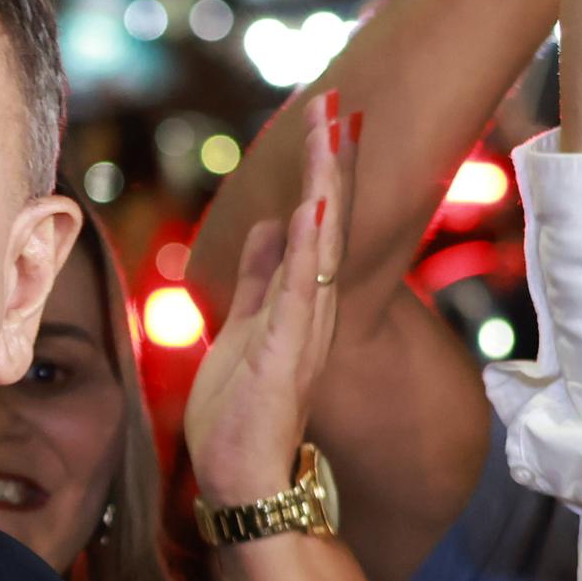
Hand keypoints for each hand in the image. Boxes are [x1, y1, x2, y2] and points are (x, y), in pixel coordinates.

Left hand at [186, 92, 355, 511]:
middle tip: (339, 102)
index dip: (324, 170)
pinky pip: (299, 293)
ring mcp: (304, 330)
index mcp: (301, 300)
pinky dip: (306, 251)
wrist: (243, 478)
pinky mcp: (286, 355)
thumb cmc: (242, 412)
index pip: (318, 222)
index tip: (329, 117)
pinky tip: (308, 210)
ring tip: (332, 133)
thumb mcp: (245, 327)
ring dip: (325, 187)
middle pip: (330, 221)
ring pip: (322, 245)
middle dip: (333, 161)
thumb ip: (260, 278)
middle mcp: (314, 308)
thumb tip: (272, 224)